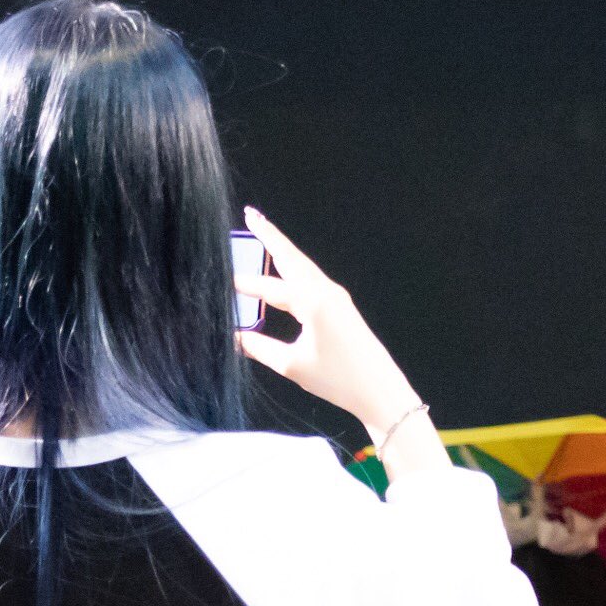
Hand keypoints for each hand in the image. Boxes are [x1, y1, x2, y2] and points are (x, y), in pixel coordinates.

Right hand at [233, 208, 422, 435]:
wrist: (381, 390)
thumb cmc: (338, 379)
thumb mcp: (293, 365)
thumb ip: (260, 348)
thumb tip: (234, 337)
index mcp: (314, 302)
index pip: (273, 286)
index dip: (247, 284)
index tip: (224, 279)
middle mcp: (326, 292)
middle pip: (293, 258)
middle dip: (271, 236)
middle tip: (252, 215)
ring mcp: (336, 297)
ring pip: (303, 266)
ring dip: (283, 250)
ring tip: (264, 232)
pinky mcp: (341, 307)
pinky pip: (311, 280)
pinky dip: (293, 269)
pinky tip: (284, 271)